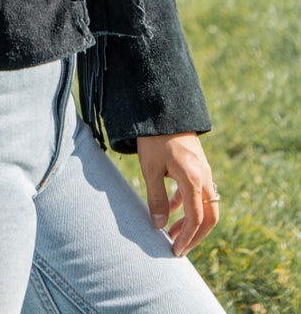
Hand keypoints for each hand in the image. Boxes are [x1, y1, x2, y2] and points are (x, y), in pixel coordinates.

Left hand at [137, 132, 218, 256]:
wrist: (163, 109)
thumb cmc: (154, 139)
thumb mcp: (150, 169)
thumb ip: (156, 198)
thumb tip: (159, 226)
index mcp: (193, 178)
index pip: (196, 218)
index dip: (187, 237)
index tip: (175, 251)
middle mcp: (204, 177)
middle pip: (209, 217)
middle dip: (195, 236)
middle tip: (179, 249)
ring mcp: (204, 171)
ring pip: (206, 206)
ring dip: (192, 223)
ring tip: (172, 234)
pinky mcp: (199, 167)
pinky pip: (199, 193)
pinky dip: (188, 206)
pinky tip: (171, 211)